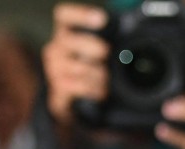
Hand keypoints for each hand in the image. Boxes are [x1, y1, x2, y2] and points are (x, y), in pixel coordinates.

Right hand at [42, 3, 108, 129]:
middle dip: (88, 45)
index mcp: (65, 32)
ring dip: (95, 73)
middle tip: (105, 51)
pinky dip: (91, 88)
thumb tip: (129, 29)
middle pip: (67, 39)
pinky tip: (101, 90)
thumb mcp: (96, 49)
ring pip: (74, 66)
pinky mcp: (58, 88)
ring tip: (105, 78)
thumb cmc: (88, 66)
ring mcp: (54, 69)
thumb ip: (108, 37)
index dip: (81, 15)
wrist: (73, 98)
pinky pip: (75, 85)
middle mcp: (55, 48)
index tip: (101, 19)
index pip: (64, 16)